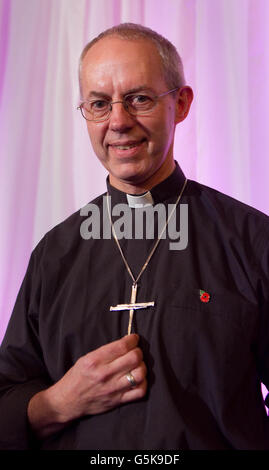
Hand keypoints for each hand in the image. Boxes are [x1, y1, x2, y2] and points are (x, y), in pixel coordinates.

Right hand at [28, 334, 146, 436]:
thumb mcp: (86, 358)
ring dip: (142, 366)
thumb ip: (105, 352)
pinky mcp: (117, 401)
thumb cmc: (77, 377)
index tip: (134, 338)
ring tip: (137, 365)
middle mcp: (104, 374)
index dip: (132, 340)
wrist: (67, 401)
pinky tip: (137, 379)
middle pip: (134, 358)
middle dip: (138, 351)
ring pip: (139, 374)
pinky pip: (139, 391)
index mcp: (95, 360)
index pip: (122, 346)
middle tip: (136, 351)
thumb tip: (126, 343)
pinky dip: (143, 383)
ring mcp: (112, 389)